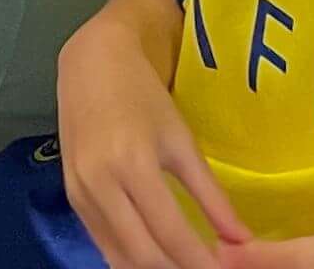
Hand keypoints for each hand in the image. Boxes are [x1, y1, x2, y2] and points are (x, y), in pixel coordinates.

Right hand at [55, 1, 251, 268]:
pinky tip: (155, 259)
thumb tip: (243, 239)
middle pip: (143, 255)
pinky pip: (103, 244)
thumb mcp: (181, 141)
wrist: (90, 64)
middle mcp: (100, 185)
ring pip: (119, 258)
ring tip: (183, 266)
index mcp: (133, 164)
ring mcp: (80, 194)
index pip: (171, 234)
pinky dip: (130, 260)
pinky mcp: (71, 199)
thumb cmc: (143, 95)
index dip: (200, 262)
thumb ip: (211, 194)